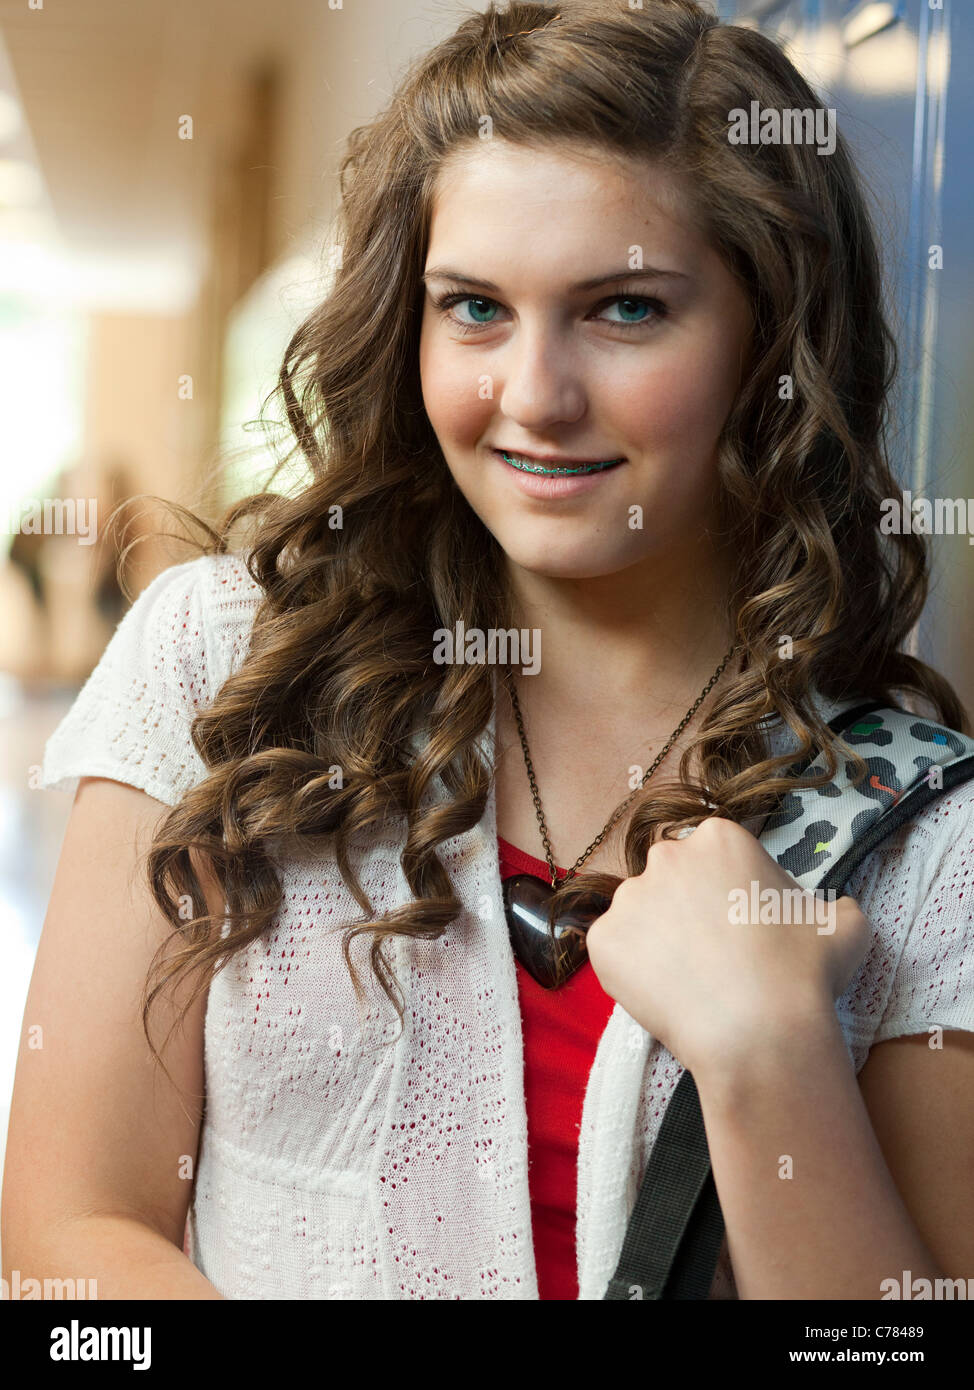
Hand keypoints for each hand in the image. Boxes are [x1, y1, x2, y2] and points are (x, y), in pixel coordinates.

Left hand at [584, 816, 870, 1075]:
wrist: (760, 1033)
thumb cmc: (805, 972)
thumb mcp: (843, 924)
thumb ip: (832, 906)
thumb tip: (831, 911)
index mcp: (719, 838)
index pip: (715, 856)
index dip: (731, 891)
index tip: (742, 925)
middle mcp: (666, 856)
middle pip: (673, 878)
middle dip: (688, 907)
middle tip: (713, 953)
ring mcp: (628, 898)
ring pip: (642, 914)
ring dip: (659, 937)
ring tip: (690, 980)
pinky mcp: (603, 940)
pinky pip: (616, 950)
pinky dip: (633, 970)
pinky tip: (666, 994)